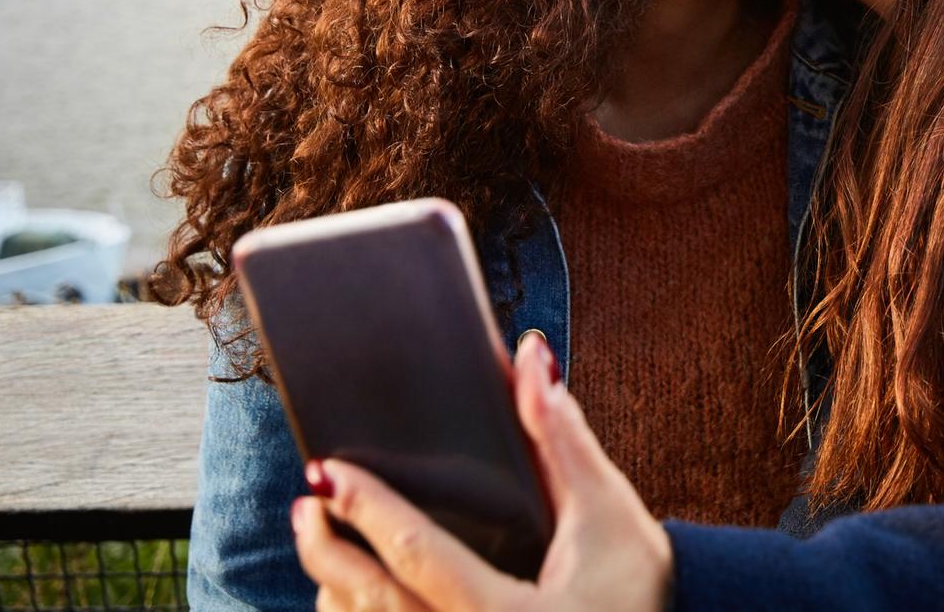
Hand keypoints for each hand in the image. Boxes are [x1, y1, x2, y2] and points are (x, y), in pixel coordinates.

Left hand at [291, 331, 672, 611]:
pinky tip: (356, 593)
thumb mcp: (606, 509)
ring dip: (338, 591)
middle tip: (307, 501)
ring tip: (324, 541)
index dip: (366, 509)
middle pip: (373, 606)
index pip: (416, 555)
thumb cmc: (636, 586)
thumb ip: (562, 435)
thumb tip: (532, 355)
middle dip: (328, 551)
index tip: (325, 471)